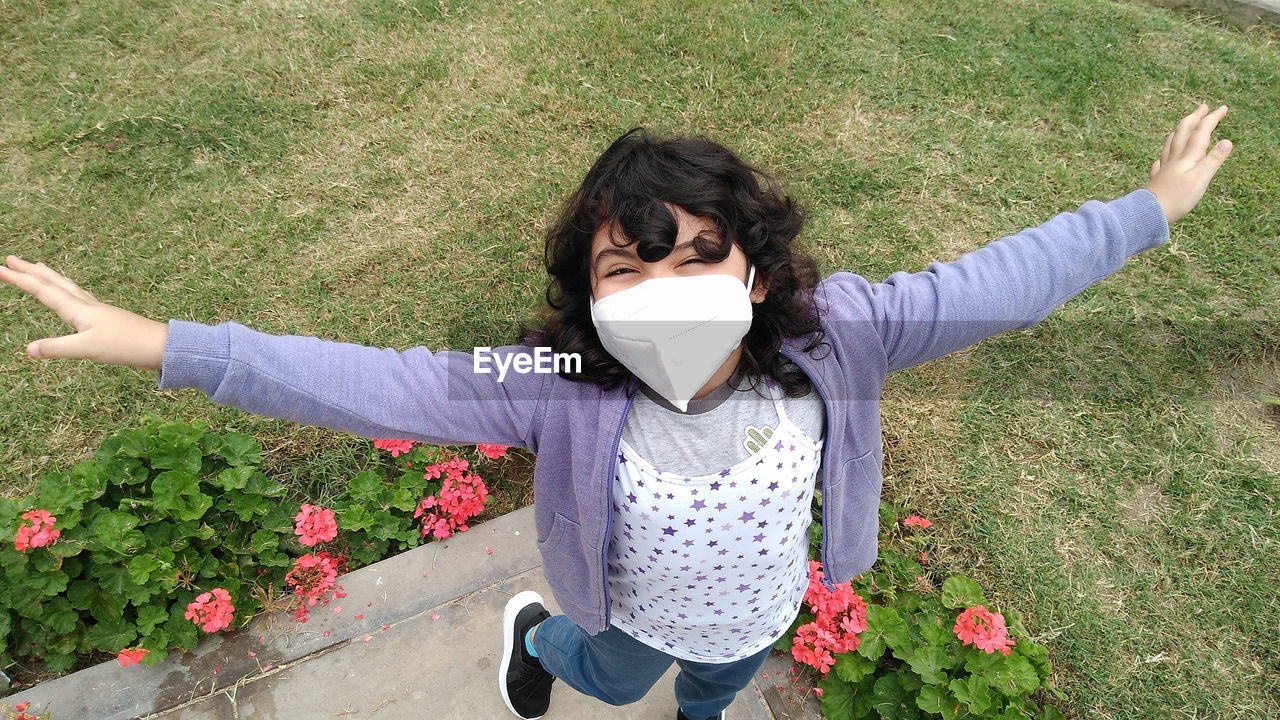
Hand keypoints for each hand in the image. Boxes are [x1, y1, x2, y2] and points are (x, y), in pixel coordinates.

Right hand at [0, 255, 167, 368]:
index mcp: (79, 309)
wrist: (161, 346)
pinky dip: (68, 291)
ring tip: (39, 267)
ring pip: (68, 287)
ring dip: (50, 277)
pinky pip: (81, 297)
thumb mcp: (88, 349)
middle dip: (31, 271)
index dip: (19, 279)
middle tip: (12, 258)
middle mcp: (87, 305)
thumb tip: (29, 348)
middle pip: (54, 282)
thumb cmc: (126, 346)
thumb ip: (58, 348)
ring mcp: (98, 310)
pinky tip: (73, 296)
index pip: (43, 290)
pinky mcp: (107, 318)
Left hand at [1145, 103, 1232, 223]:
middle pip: (1183, 132)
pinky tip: (1163, 156)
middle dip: (1194, 118)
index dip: (1212, 118)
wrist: (1150, 213)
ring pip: (1170, 143)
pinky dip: (1165, 152)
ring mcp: (1163, 168)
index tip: (1222, 107)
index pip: (1201, 132)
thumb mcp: (1201, 179)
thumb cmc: (1178, 198)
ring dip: (1179, 130)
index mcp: (1187, 157)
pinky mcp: (1157, 179)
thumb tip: (1227, 141)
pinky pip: (1160, 160)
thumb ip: (1213, 160)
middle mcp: (1174, 158)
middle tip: (1203, 107)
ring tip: (1183, 125)